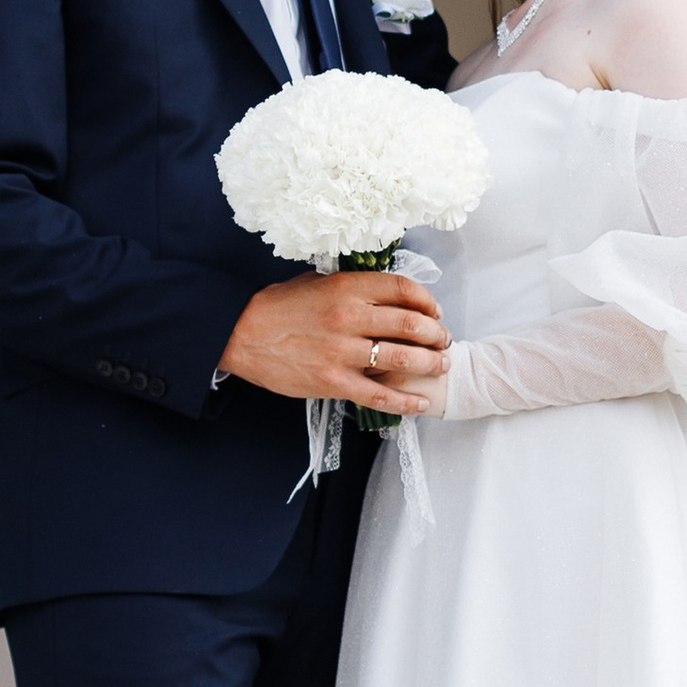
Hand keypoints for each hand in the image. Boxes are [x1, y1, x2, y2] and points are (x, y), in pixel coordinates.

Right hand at [218, 269, 448, 414]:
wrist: (243, 334)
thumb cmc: (280, 307)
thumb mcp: (318, 283)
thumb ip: (354, 288)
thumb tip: (388, 295)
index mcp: (347, 287)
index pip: (403, 289)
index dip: (428, 301)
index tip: (435, 311)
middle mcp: (349, 317)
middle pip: (411, 324)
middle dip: (436, 335)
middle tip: (443, 341)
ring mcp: (342, 352)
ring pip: (402, 359)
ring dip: (430, 364)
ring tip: (440, 366)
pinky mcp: (333, 381)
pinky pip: (379, 395)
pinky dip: (405, 401)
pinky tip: (420, 403)